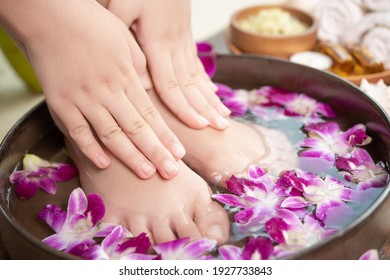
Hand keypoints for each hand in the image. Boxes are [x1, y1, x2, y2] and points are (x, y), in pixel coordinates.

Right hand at [1, 0, 184, 178]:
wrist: (50, 15)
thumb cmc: (90, 24)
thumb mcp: (125, 41)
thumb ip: (138, 67)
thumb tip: (149, 88)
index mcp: (126, 77)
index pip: (151, 114)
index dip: (166, 136)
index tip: (179, 154)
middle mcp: (108, 92)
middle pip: (137, 129)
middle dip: (156, 152)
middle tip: (171, 172)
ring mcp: (84, 99)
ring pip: (112, 134)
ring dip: (131, 156)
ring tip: (147, 174)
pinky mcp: (60, 103)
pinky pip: (77, 131)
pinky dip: (90, 149)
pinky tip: (105, 164)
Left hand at [101, 0, 231, 129]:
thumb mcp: (120, 6)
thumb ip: (124, 40)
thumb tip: (136, 80)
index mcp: (157, 44)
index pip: (171, 84)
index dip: (184, 108)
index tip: (199, 126)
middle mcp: (174, 47)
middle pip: (190, 86)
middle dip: (206, 109)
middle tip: (222, 129)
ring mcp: (183, 42)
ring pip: (197, 78)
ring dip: (211, 100)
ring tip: (224, 119)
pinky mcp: (185, 37)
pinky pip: (197, 65)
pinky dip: (207, 84)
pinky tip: (214, 95)